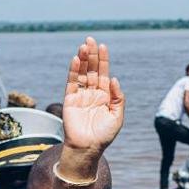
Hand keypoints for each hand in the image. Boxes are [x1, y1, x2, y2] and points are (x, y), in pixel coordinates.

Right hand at [62, 37, 124, 154]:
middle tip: (90, 40)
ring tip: (83, 46)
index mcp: (104, 95)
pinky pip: (71, 83)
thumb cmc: (104, 135)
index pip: (103, 73)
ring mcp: (80, 96)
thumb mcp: (117, 116)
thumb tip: (114, 79)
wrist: (88, 148)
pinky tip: (76, 60)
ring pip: (81, 74)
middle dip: (92, 55)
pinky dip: (73, 71)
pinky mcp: (70, 100)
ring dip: (82, 60)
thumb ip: (118, 98)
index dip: (103, 60)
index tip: (103, 46)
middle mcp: (92, 93)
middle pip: (91, 69)